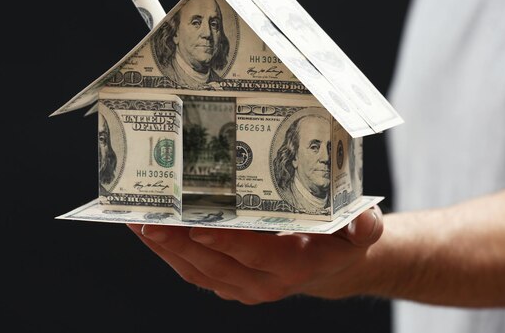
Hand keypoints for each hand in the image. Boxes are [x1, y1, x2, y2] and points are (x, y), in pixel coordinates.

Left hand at [128, 206, 382, 304]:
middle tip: (151, 218)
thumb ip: (365, 226)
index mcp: (293, 266)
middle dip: (179, 243)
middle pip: (214, 264)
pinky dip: (168, 253)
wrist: (329, 265)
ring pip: (196, 271)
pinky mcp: (227, 282)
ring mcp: (241, 286)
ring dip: (165, 248)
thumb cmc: (340, 239)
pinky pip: (192, 272)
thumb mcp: (363, 230)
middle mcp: (263, 283)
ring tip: (138, 222)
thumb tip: (365, 220)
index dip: (227, 243)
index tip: (199, 227)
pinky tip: (149, 232)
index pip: (255, 255)